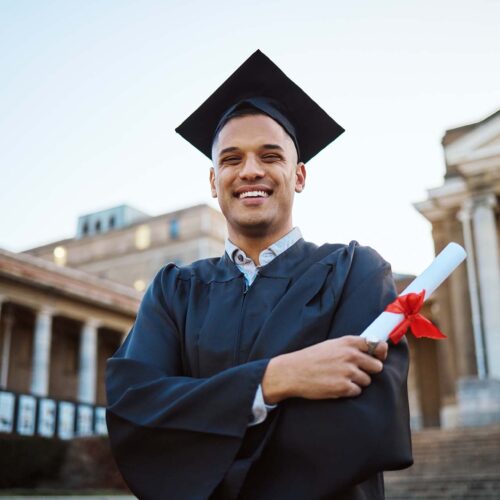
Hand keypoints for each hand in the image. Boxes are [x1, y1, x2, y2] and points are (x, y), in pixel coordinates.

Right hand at [261, 336, 387, 403]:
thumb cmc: (311, 358)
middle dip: (368, 370)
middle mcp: (350, 355)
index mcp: (347, 342)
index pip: (376, 344)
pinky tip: (336, 386)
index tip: (378, 356)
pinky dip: (349, 391)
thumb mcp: (331, 345)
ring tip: (340, 378)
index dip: (380, 352)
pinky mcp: (343, 387)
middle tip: (355, 372)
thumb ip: (350, 347)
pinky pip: (357, 391)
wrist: (292, 372)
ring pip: (367, 380)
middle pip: (376, 366)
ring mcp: (347, 372)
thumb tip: (372, 351)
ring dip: (357, 382)